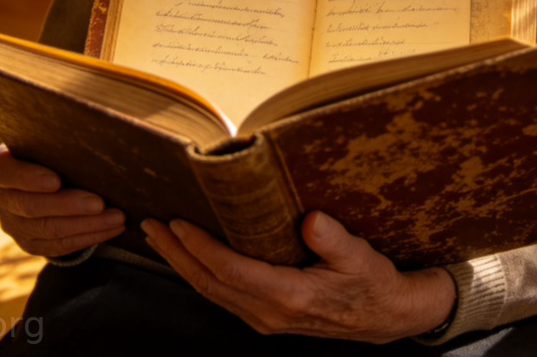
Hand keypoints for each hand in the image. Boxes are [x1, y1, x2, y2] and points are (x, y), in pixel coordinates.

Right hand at [0, 144, 125, 256]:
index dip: (30, 178)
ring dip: (86, 225)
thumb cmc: (47, 145)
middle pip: (31, 206)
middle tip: (100, 203)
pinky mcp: (28, 242)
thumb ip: (56, 137)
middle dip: (68, 206)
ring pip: (48, 229)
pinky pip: (58, 245)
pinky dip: (88, 237)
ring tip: (116, 218)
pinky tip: (111, 229)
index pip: (7, 173)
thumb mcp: (44, 137)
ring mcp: (11, 224)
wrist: (36, 171)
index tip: (56, 180)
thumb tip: (94, 128)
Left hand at [141, 211, 455, 342]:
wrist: (386, 315)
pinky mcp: (266, 314)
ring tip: (159, 238)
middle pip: (209, 283)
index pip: (230, 271)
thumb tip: (311, 219)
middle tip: (149, 225)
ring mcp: (265, 317)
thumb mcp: (361, 257)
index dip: (200, 247)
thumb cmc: (374, 282)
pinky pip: (222, 294)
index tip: (178, 224)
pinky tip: (189, 257)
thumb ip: (335, 239)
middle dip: (175, 254)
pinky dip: (199, 273)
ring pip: (211, 291)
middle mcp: (269, 312)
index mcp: (289, 296)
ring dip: (181, 264)